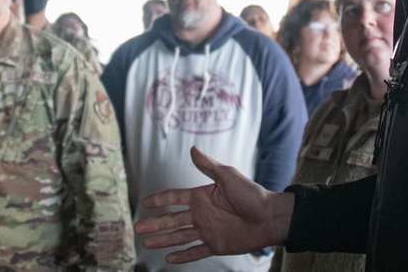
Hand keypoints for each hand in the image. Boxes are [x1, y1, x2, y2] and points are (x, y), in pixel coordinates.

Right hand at [133, 146, 294, 263]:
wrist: (270, 217)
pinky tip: (169, 258)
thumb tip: (192, 148)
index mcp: (202, 196)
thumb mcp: (228, 176)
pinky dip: (183, 256)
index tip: (144, 202)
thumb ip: (208, 166)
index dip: (159, 199)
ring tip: (146, 243)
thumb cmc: (252, 194)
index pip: (174, 197)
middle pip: (172, 220)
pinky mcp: (216, 245)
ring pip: (179, 236)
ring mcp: (207, 230)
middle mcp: (201, 213)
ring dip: (163, 240)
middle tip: (137, 227)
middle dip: (154, 223)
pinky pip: (195, 251)